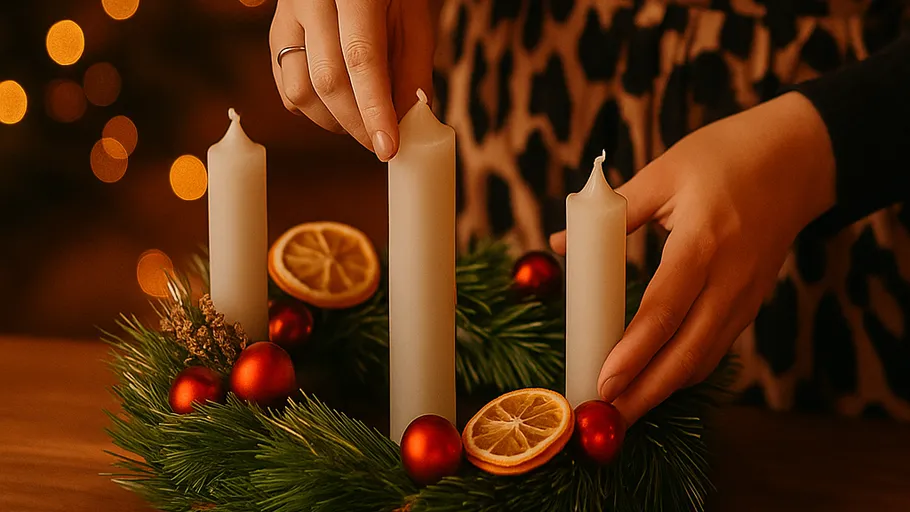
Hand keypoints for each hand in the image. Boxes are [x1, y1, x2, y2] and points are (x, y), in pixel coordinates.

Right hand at [269, 0, 434, 160]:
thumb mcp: (414, 16)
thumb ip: (413, 67)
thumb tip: (407, 121)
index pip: (360, 59)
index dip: (374, 110)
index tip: (388, 148)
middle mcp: (310, 0)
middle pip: (326, 80)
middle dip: (355, 124)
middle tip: (380, 144)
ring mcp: (285, 15)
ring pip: (297, 90)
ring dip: (332, 121)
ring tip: (361, 122)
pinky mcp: (275, 32)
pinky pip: (285, 86)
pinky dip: (313, 108)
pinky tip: (339, 104)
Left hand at [551, 92, 836, 424]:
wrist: (800, 159)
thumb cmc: (726, 156)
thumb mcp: (665, 172)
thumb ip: (613, 212)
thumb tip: (558, 243)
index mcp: (703, 240)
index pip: (664, 309)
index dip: (633, 351)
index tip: (602, 381)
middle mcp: (730, 278)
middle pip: (688, 351)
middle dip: (646, 391)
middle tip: (606, 416)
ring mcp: (747, 295)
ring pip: (705, 357)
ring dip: (664, 390)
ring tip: (624, 411)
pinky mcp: (751, 302)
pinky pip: (716, 346)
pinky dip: (685, 371)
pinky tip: (657, 383)